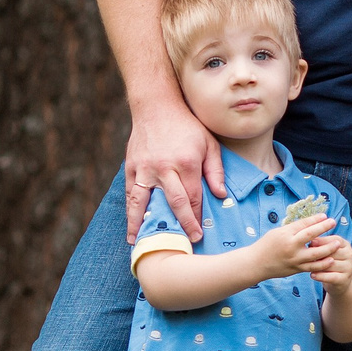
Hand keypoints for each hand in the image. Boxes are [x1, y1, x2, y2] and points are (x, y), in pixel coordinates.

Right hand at [123, 102, 224, 242]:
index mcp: (186, 162)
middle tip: (184, 244)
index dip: (195, 217)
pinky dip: (130, 211)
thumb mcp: (209, 143)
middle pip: (172, 203)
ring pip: (143, 202)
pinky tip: (132, 227)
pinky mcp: (131, 167)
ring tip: (142, 244)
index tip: (198, 234)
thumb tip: (220, 195)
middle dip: (179, 225)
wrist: (156, 106)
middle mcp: (164, 167)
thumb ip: (216, 170)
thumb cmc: (187, 126)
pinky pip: (131, 193)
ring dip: (143, 225)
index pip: (192, 197)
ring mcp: (145, 168)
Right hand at [252, 215, 337, 279]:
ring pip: (316, 254)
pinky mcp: (296, 269)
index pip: (303, 224)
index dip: (315, 219)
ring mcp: (295, 260)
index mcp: (285, 235)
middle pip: (311, 236)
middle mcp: (291, 247)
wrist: (256, 264)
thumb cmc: (266, 245)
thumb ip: (293, 229)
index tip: (325, 216)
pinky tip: (331, 259)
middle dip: (324, 228)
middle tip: (334, 222)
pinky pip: (313, 267)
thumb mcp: (277, 232)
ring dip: (329, 248)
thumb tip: (310, 223)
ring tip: (337, 243)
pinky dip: (323, 264)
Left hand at [307, 233, 351, 291]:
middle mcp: (349, 254)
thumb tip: (311, 241)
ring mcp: (348, 267)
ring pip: (330, 264)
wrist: (340, 281)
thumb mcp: (328, 251)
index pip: (335, 239)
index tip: (310, 243)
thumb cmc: (329, 262)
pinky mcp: (344, 279)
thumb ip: (321, 245)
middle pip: (332, 252)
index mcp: (345, 245)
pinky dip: (320, 276)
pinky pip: (330, 277)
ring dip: (318, 265)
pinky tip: (312, 275)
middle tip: (307, 257)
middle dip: (319, 254)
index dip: (322, 241)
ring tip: (308, 266)